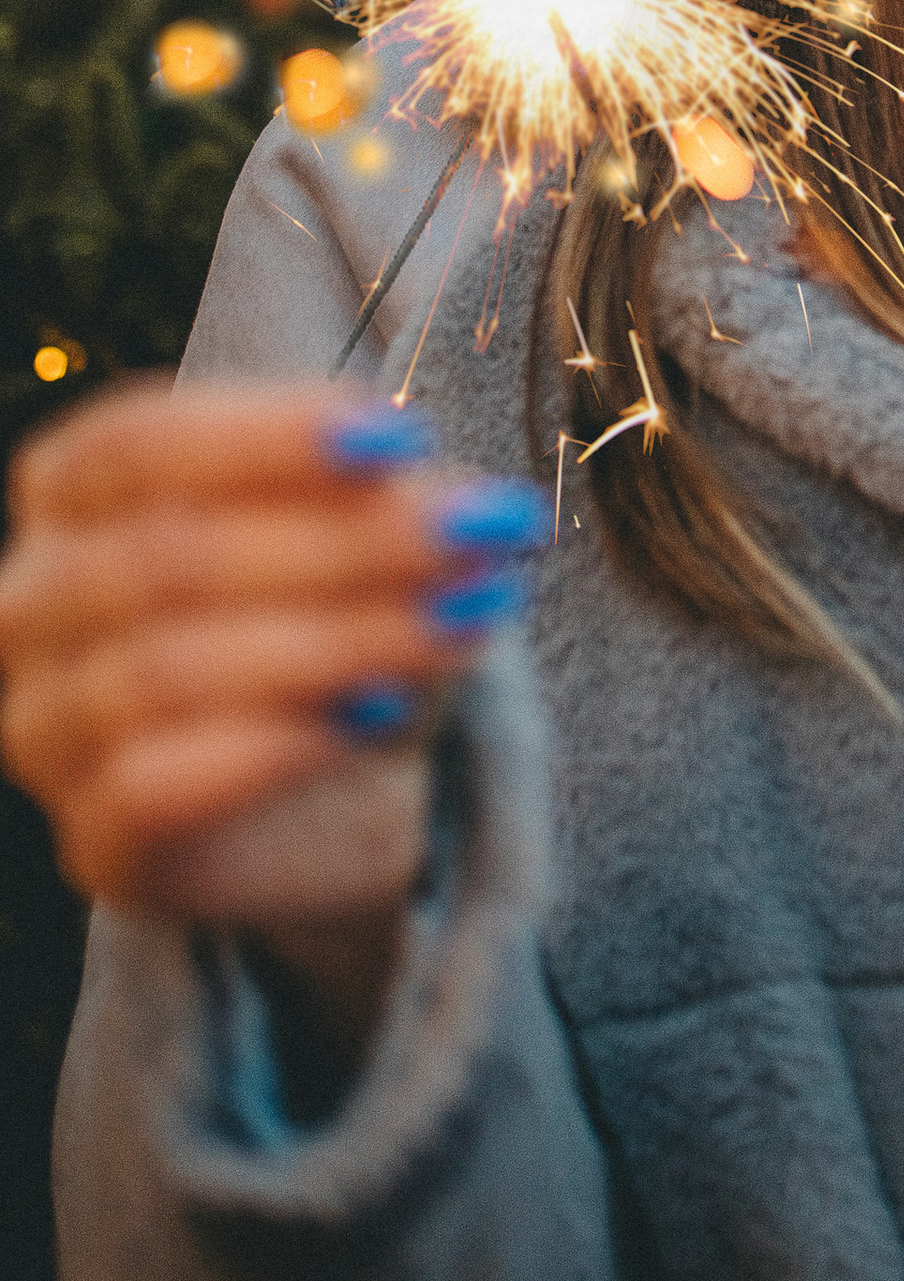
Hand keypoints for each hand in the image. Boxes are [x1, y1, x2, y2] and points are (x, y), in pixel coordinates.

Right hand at [0, 378, 545, 1048]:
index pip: (136, 444)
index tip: (404, 438)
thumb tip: (474, 509)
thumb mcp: (362, 533)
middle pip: (165, 557)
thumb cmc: (325, 610)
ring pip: (166, 671)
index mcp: (69, 494)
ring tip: (465, 621)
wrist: (326, 787)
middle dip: (341, 541)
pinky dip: (273, 746)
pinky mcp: (95, 843)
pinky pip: (151, 790)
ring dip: (338, 640)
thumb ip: (389, 506)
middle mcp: (31, 606)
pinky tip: (376, 714)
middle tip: (481, 533)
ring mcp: (46, 731)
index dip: (269, 437)